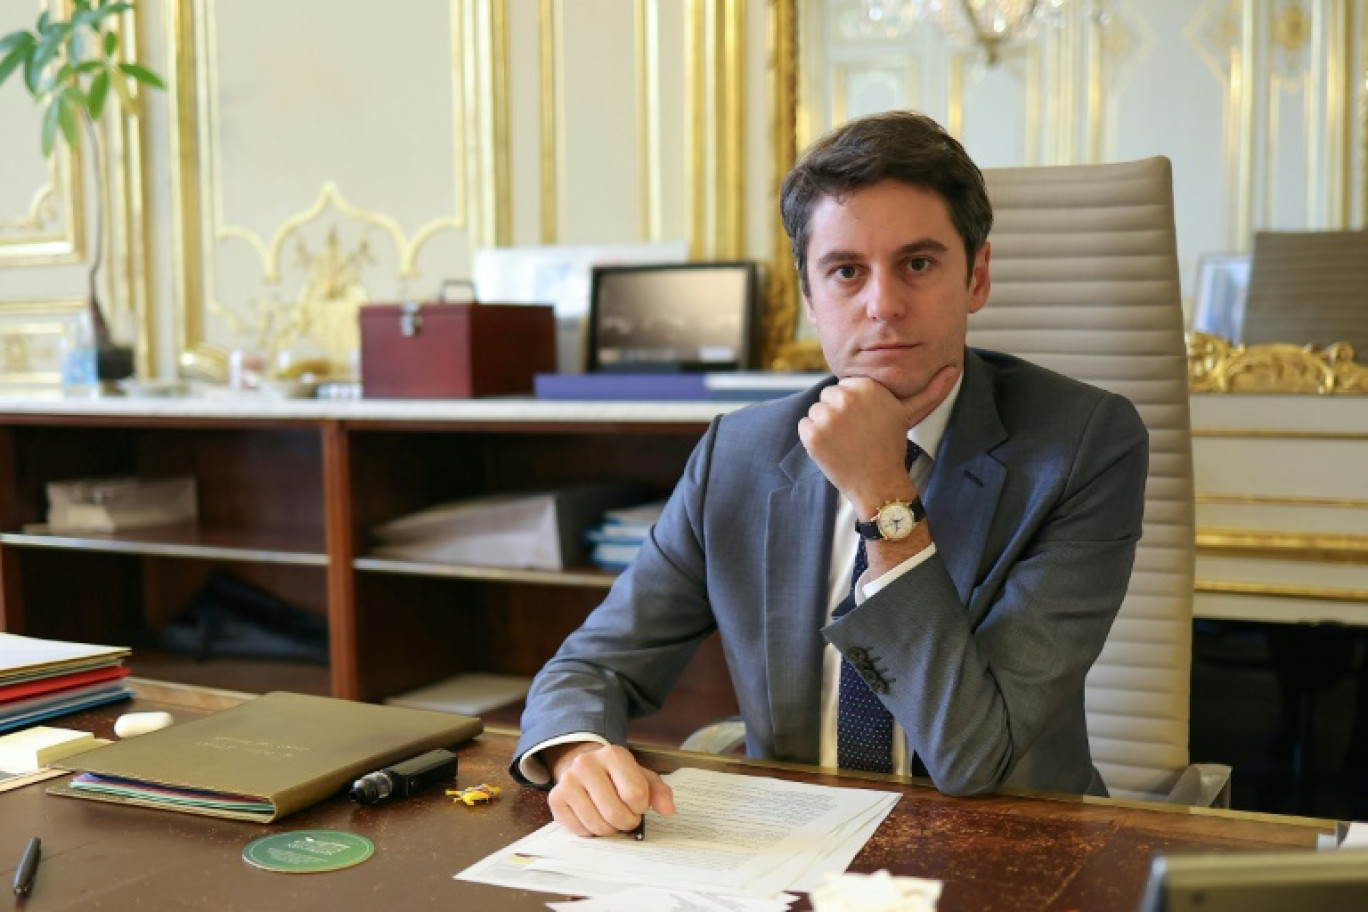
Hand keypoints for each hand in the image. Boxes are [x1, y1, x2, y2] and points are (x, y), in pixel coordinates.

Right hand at [545, 743, 675, 836]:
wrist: (585, 767)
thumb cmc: (618, 776)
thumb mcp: (642, 777)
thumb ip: (659, 792)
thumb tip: (668, 810)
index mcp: (613, 754)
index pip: (635, 794)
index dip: (641, 807)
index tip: (638, 804)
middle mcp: (586, 764)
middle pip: (615, 813)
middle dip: (627, 823)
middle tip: (627, 817)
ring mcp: (567, 781)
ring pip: (597, 825)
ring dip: (610, 830)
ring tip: (610, 817)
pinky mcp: (555, 799)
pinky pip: (580, 831)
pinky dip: (591, 832)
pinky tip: (593, 817)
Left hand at [798, 364, 958, 514]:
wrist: (878, 483)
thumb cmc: (891, 446)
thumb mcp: (909, 413)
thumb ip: (929, 389)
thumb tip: (953, 367)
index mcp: (867, 386)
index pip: (844, 386)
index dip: (852, 407)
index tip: (864, 423)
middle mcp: (846, 397)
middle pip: (828, 397)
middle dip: (837, 414)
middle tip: (855, 435)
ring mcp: (827, 416)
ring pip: (815, 411)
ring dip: (825, 427)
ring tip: (845, 442)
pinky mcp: (812, 434)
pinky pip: (804, 426)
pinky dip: (813, 439)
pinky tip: (832, 449)